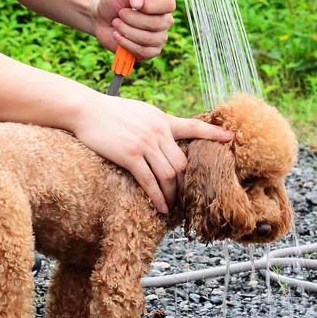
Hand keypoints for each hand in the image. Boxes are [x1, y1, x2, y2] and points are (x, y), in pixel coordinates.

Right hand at [72, 94, 233, 212]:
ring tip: (172, 205)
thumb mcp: (140, 111)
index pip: (193, 126)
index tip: (230, 137)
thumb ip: (156, 123)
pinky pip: (149, 181)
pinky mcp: (130, 155)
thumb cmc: (110, 112)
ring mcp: (144, 143)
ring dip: (172, 194)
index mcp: (162, 119)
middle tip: (184, 196)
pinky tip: (161, 207)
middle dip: (184, 182)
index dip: (212, 133)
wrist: (86, 110)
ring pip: (169, 174)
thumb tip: (167, 135)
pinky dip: (157, 197)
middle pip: (181, 162)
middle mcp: (157, 131)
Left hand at [93, 0, 174, 60]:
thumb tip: (139, 4)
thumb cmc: (115, 0)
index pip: (169, 4)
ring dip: (127, 31)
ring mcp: (158, 38)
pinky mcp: (149, 52)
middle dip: (133, 19)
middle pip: (157, 24)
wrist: (101, 18)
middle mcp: (164, 21)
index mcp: (162, 2)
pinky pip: (143, 52)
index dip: (152, 6)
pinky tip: (117, 35)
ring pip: (148, 39)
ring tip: (116, 23)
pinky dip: (126, 43)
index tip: (135, 5)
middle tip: (120, 14)